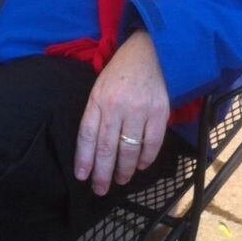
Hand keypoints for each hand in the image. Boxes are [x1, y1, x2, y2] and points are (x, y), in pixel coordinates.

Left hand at [74, 30, 169, 196]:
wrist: (150, 51)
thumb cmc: (121, 72)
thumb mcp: (100, 87)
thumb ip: (96, 113)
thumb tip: (93, 147)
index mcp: (98, 100)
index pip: (87, 135)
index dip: (84, 159)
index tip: (82, 177)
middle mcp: (116, 107)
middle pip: (106, 148)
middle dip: (102, 173)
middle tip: (100, 189)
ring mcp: (139, 110)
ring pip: (129, 150)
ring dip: (124, 170)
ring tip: (120, 181)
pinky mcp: (159, 113)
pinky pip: (152, 143)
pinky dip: (145, 159)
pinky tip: (140, 166)